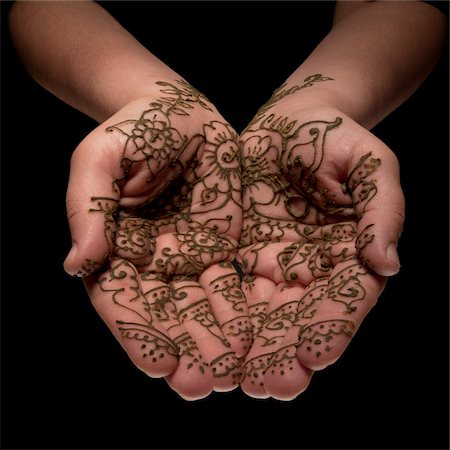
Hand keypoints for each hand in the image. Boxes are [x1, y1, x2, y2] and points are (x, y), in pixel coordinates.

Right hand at [64, 80, 251, 399]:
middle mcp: (151, 263)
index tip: (157, 364)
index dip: (136, 333)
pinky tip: (256, 335)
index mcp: (115, 247)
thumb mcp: (100, 157)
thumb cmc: (135, 128)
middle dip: (182, 348)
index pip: (120, 299)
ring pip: (200, 307)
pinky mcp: (222, 247)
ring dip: (215, 340)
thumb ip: (88, 206)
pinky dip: (242, 310)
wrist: (181, 113)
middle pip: (164, 313)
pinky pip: (232, 282)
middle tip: (202, 383)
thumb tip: (77, 261)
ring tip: (234, 371)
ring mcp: (188, 257)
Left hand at [238, 77, 404, 399]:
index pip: (344, 300)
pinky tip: (202, 340)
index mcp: (346, 256)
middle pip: (297, 319)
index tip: (315, 355)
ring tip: (233, 378)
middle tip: (269, 385)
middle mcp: (308, 271)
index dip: (332, 328)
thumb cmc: (333, 140)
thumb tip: (386, 262)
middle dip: (283, 353)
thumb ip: (383, 210)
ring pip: (258, 313)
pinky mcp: (236, 255)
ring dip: (245, 347)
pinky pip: (223, 287)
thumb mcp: (370, 164)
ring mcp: (270, 266)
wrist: (288, 126)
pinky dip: (214, 314)